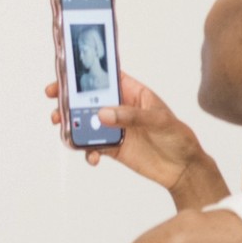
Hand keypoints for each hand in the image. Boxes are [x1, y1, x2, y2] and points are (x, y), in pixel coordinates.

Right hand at [47, 71, 222, 211]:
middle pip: (88, 100)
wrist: (184, 169)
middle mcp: (120, 108)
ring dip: (73, 126)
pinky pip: (92, 146)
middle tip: (56, 105)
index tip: (65, 75)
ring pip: (86, 123)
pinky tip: (92, 156)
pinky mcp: (113, 147)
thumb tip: (102, 113)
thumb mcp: (159, 120)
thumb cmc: (178, 137)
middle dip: (69, 101)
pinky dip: (87, 151)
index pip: (106, 77)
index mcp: (133, 92)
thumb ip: (130, 116)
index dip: (85, 74)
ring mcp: (115, 128)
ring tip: (66, 131)